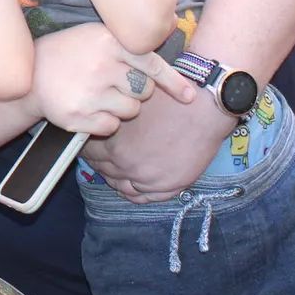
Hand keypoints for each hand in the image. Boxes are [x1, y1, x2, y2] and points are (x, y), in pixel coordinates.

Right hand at [29, 24, 194, 137]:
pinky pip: (111, 127)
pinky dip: (104, 123)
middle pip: (144, 91)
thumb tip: (174, 29)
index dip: (173, 82)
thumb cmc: (70, 54)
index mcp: (108, 42)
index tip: (190, 97)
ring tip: (99, 96)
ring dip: (121, 108)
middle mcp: (100, 66)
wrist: (29, 75)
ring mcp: (89, 92)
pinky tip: (89, 109)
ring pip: (130, 111)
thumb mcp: (97, 35)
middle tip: (114, 84)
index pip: (151, 63)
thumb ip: (130, 39)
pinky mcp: (77, 116)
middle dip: (136, 91)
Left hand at [82, 82, 234, 201]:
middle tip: (106, 156)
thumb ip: (112, 120)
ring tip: (121, 169)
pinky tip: (135, 184)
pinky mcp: (167, 187)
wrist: (204, 106)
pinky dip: (136, 192)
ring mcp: (146, 178)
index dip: (89, 147)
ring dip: (117, 178)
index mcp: (113, 142)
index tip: (92, 143)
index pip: (90, 152)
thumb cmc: (169, 97)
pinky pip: (142, 197)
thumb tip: (100, 125)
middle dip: (102, 162)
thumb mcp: (129, 103)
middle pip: (103, 170)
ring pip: (121, 186)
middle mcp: (125, 164)